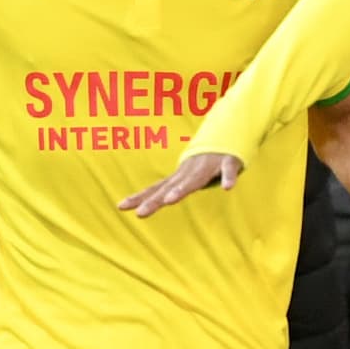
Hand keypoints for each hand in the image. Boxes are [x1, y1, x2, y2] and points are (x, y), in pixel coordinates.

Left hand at [118, 153, 244, 217]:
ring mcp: (208, 166)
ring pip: (194, 179)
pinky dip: (228, 178)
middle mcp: (189, 171)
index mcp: (179, 176)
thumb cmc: (203, 162)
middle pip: (170, 188)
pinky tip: (228, 187)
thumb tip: (143, 202)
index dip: (139, 198)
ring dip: (182, 189)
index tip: (121, 206)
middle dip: (155, 200)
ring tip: (170, 200)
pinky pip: (228, 170)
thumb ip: (167, 189)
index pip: (156, 188)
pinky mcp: (228, 162)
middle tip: (140, 214)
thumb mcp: (184, 176)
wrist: (227, 134)